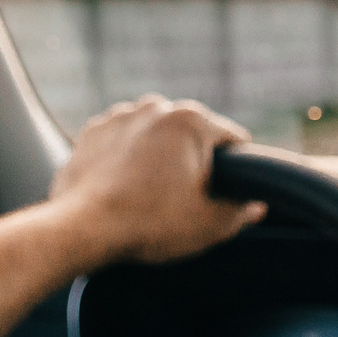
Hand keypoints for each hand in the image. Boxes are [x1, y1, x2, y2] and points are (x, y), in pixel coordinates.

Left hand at [46, 95, 265, 267]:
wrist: (82, 229)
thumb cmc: (150, 224)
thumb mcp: (210, 225)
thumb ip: (241, 212)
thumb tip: (255, 205)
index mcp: (191, 120)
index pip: (233, 140)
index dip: (237, 170)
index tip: (226, 194)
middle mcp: (155, 107)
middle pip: (192, 137)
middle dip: (193, 163)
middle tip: (183, 202)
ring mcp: (119, 116)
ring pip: (155, 138)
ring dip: (158, 159)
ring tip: (150, 197)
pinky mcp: (92, 132)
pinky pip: (122, 144)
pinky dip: (127, 161)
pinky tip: (124, 190)